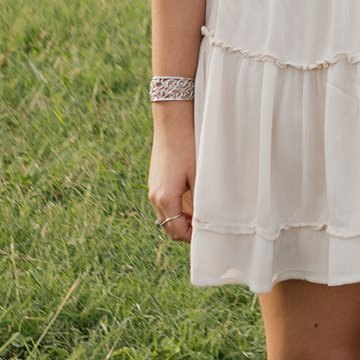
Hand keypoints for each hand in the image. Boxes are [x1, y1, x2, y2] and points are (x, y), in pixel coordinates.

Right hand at [148, 114, 195, 242]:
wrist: (172, 122)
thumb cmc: (188, 147)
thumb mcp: (198, 176)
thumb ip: (201, 201)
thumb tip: (206, 220)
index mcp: (165, 198)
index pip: (176, 231)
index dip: (191, 237)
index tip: (207, 234)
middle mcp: (154, 197)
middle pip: (168, 227)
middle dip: (185, 230)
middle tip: (205, 227)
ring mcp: (152, 189)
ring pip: (165, 216)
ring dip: (181, 219)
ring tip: (200, 213)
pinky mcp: (154, 182)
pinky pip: (163, 204)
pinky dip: (176, 208)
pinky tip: (191, 199)